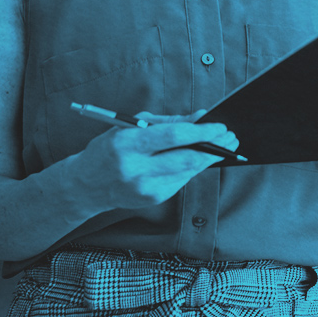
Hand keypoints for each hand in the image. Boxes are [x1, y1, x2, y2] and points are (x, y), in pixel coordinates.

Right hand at [73, 109, 239, 210]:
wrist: (86, 185)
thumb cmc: (111, 149)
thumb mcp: (131, 126)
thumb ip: (167, 122)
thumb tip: (201, 117)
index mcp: (127, 145)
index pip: (172, 137)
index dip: (201, 131)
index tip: (220, 126)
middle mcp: (136, 169)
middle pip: (186, 159)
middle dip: (214, 147)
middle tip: (231, 137)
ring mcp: (145, 188)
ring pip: (188, 171)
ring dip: (209, 158)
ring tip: (224, 146)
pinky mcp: (153, 199)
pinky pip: (181, 180)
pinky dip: (193, 168)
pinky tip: (201, 158)